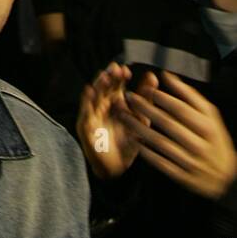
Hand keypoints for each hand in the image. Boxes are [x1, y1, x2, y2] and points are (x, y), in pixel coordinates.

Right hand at [77, 63, 154, 178]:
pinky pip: (85, 112)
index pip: (116, 85)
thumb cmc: (128, 142)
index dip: (120, 77)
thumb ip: (146, 99)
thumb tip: (152, 75)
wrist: (117, 168)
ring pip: (93, 96)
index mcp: (116, 102)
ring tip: (105, 76)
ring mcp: (93, 115)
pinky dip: (86, 101)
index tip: (126, 70)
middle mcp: (103, 106)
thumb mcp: (140, 120)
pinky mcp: (86, 126)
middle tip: (115, 69)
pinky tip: (88, 90)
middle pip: (104, 87)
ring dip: (98, 85)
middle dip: (109, 77)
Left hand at [124, 70, 236, 198]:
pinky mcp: (182, 176)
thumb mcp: (210, 115)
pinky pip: (161, 163)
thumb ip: (189, 95)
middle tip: (129, 97)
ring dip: (139, 128)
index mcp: (207, 127)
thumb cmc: (214, 139)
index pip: (182, 109)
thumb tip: (167, 75)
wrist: (226, 176)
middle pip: (168, 124)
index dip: (163, 98)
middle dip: (145, 109)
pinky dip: (146, 152)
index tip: (147, 88)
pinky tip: (134, 140)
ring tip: (124, 116)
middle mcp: (199, 144)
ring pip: (161, 143)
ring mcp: (191, 162)